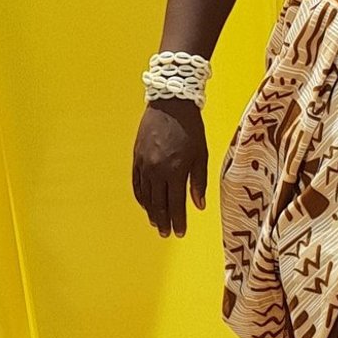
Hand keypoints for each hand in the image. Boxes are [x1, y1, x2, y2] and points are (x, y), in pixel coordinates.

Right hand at [132, 99, 208, 238]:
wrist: (170, 104)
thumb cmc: (191, 128)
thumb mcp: (201, 154)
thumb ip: (199, 181)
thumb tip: (199, 206)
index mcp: (175, 171)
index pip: (175, 204)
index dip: (178, 221)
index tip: (180, 233)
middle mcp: (157, 170)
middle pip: (158, 203)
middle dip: (163, 221)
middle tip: (166, 233)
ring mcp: (144, 164)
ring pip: (146, 196)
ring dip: (151, 212)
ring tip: (156, 223)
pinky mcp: (136, 157)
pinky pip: (136, 183)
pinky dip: (141, 196)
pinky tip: (145, 204)